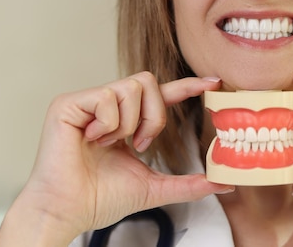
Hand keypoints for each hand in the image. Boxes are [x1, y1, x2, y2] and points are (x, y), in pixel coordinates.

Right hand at [0, 72, 231, 245]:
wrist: (68, 211)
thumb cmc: (100, 199)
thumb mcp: (154, 187)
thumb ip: (188, 184)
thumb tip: (225, 185)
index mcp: (126, 121)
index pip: (160, 95)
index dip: (187, 85)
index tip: (214, 82)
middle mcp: (107, 106)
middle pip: (148, 82)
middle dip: (154, 115)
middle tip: (140, 143)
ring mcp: (87, 103)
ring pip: (131, 87)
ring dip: (130, 123)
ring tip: (110, 144)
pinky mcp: (68, 104)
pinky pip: (106, 97)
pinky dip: (108, 124)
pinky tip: (91, 140)